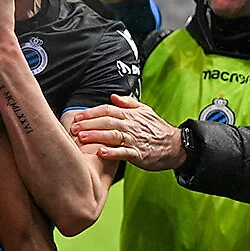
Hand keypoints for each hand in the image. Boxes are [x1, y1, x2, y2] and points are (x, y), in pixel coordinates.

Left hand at [70, 94, 184, 170]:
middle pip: (106, 122)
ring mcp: (135, 140)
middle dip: (88, 124)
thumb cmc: (157, 129)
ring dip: (96, 136)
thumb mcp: (145, 110)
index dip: (91, 113)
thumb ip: (128, 102)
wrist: (176, 146)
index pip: (107, 110)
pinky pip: (124, 152)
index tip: (77, 117)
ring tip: (81, 138)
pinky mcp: (139, 154)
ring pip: (112, 136)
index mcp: (130, 115)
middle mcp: (130, 126)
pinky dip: (112, 153)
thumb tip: (113, 96)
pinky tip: (100, 152)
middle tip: (73, 128)